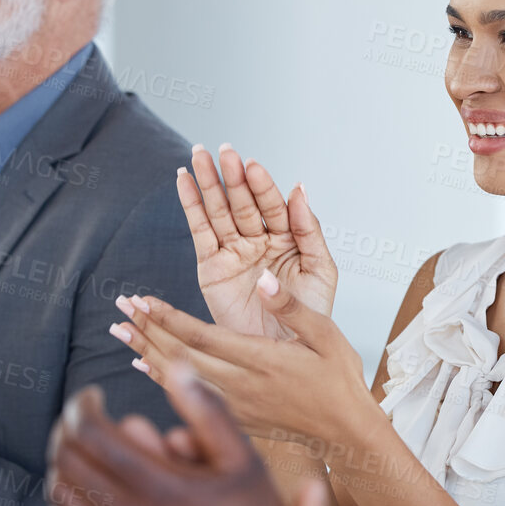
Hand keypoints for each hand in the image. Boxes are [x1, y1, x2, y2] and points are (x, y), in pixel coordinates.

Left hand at [48, 366, 332, 505]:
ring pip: (61, 498)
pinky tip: (78, 502)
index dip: (82, 406)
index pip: (91, 433)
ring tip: (81, 453)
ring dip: (63, 466)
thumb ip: (209, 413)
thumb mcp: (247, 464)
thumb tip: (176, 369)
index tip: (93, 397)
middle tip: (83, 419)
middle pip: (67, 460)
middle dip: (68, 429)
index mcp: (160, 488)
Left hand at [111, 270, 375, 446]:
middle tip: (120, 308)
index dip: (167, 318)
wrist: (345, 432)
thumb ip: (292, 308)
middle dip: (147, 330)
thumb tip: (263, 281)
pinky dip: (161, 378)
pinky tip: (144, 364)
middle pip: (180, 358)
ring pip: (179, 378)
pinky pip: (188, 396)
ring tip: (121, 331)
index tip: (141, 300)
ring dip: (146, 352)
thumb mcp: (326, 334)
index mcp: (262, 360)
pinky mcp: (234, 418)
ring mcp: (235, 405)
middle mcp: (242, 386)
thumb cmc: (339, 380)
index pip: (202, 337)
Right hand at [176, 143, 335, 338]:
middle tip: (225, 152)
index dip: (263, 186)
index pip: (274, 205)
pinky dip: (191, 205)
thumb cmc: (308, 316)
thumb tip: (299, 189)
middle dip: (233, 177)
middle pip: (243, 202)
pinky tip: (184, 180)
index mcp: (288, 238)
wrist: (283, 353)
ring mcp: (234, 251)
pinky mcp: (211, 266)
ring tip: (199, 154)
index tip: (253, 167)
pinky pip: (200, 231)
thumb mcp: (320, 270)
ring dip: (208, 183)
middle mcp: (259, 239)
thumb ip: (309, 230)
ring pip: (219, 210)